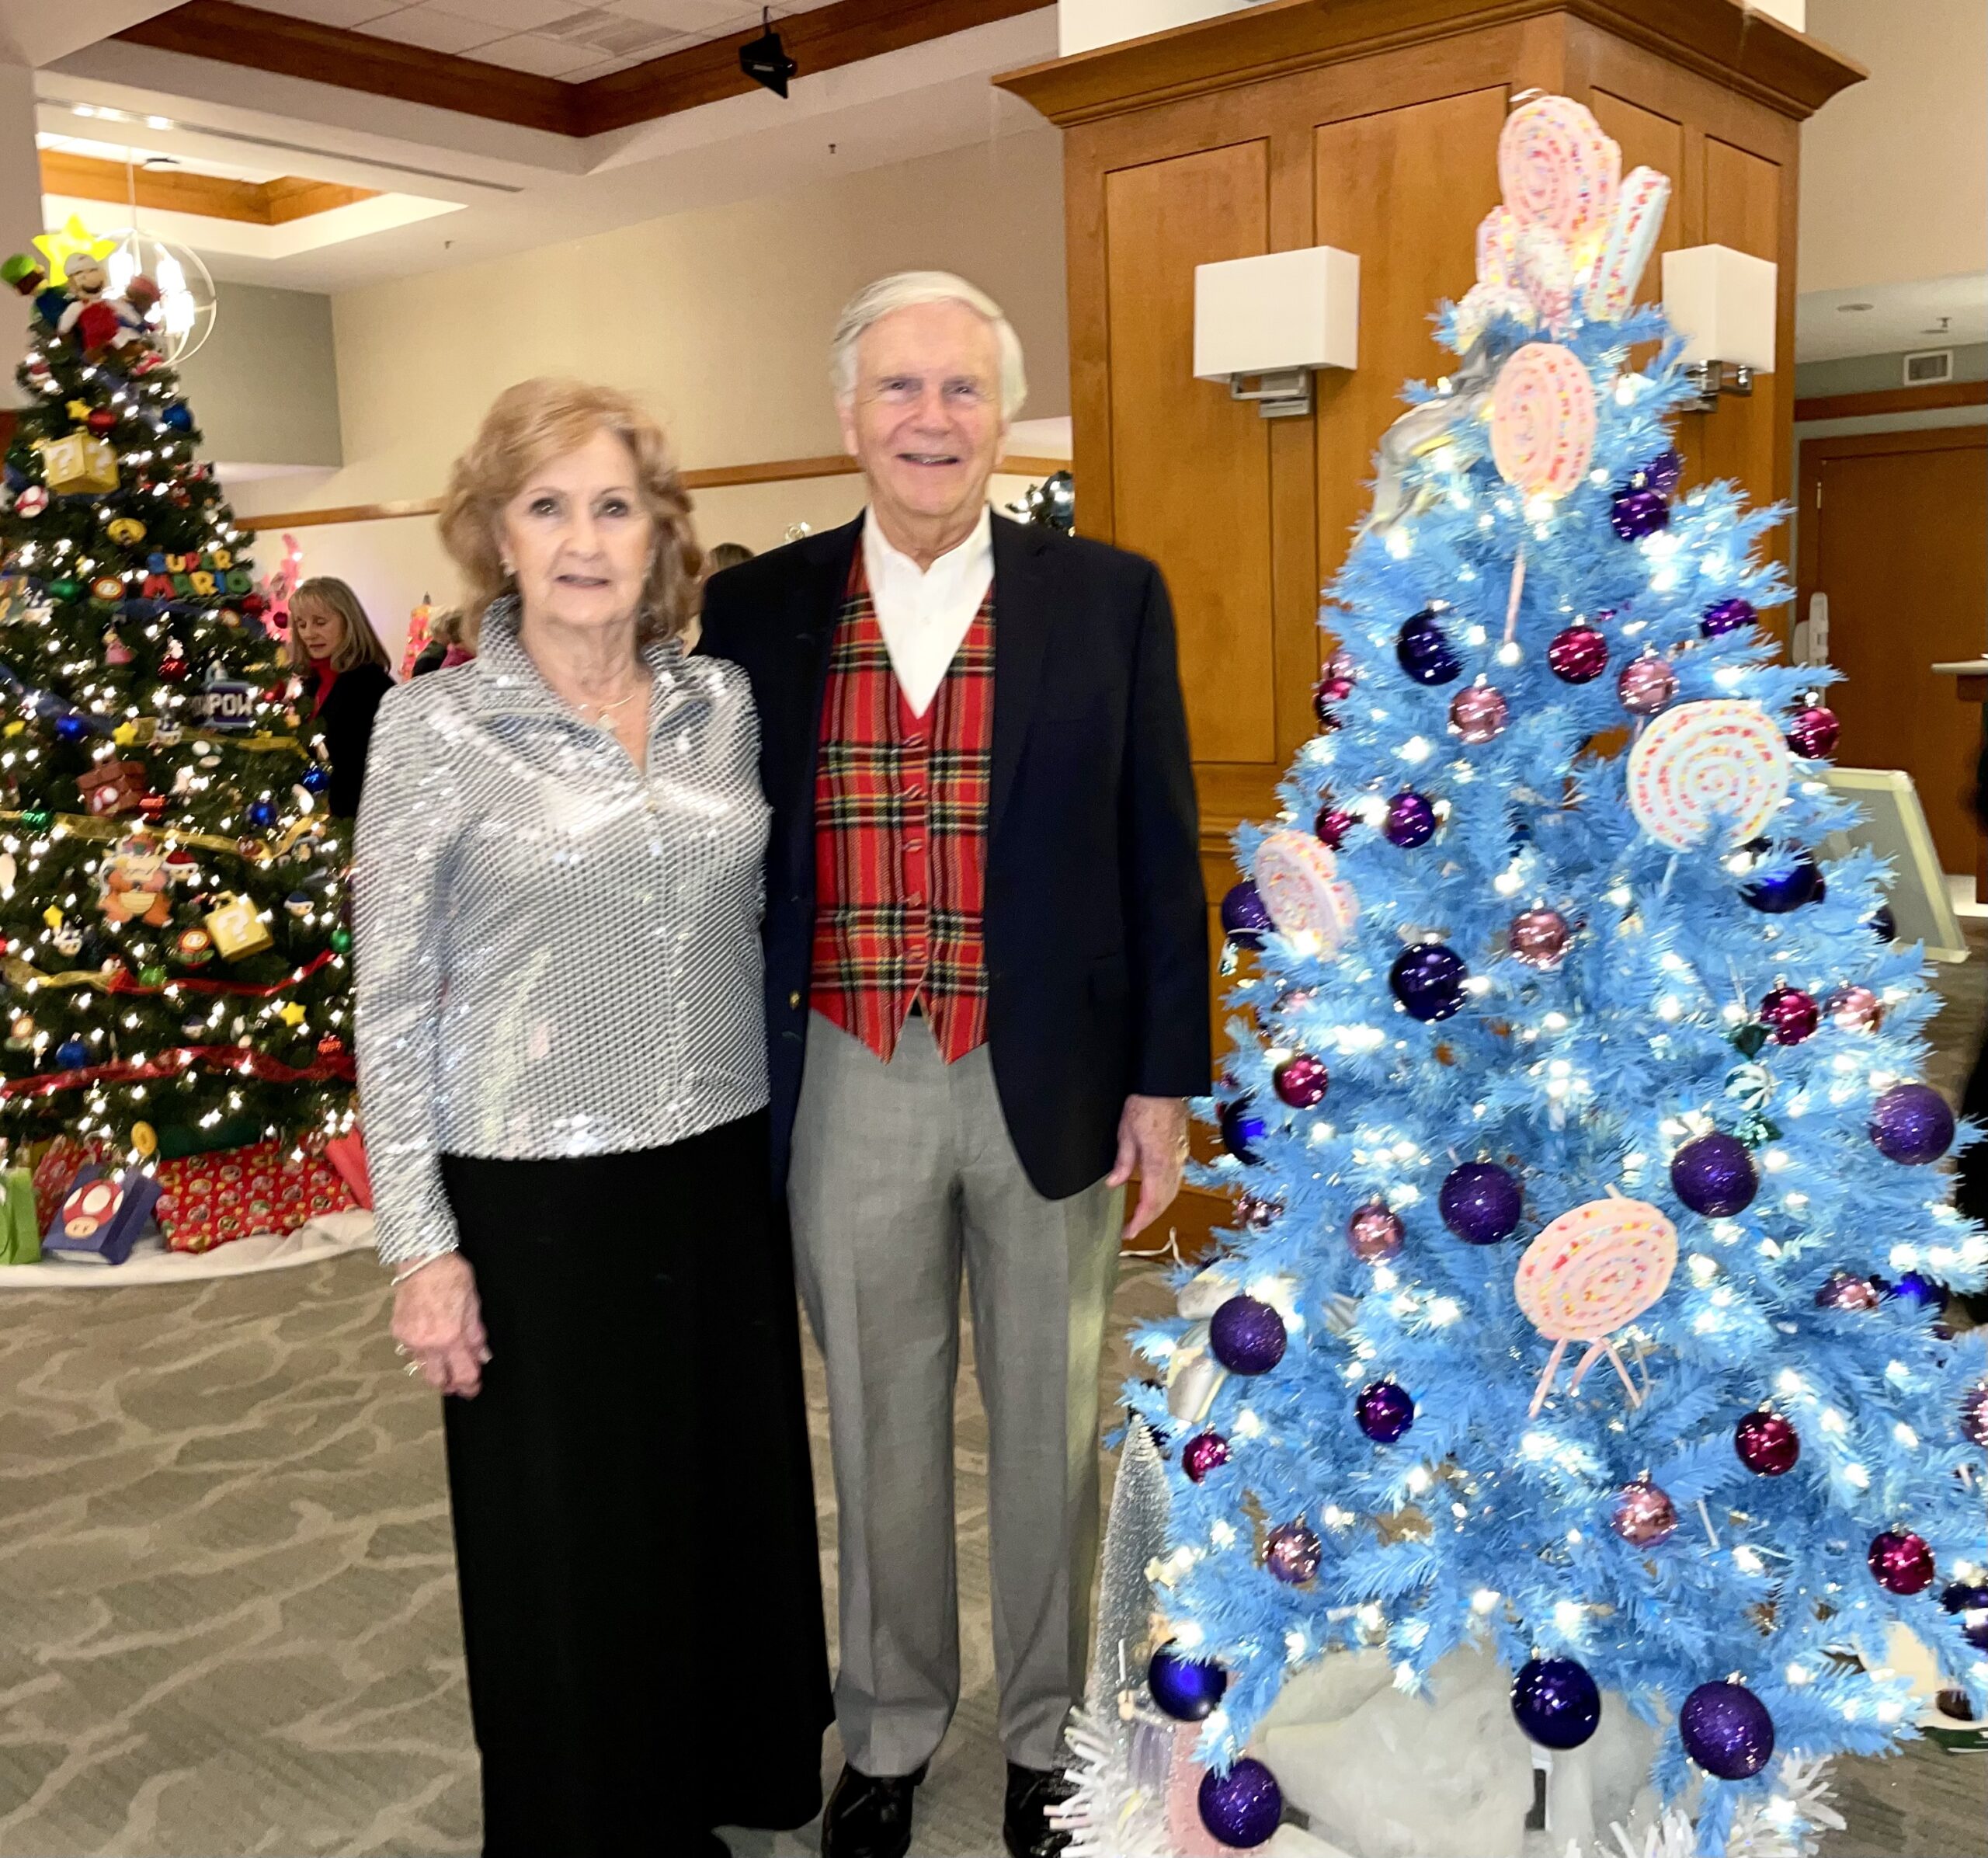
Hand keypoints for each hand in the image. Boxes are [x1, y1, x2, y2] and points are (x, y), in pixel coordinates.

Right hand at [390, 1254, 490, 1397]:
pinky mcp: (398, 1331)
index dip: (470, 1385)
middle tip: (459, 1384)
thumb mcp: (473, 1303)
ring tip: (446, 1364)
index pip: (462, 1374)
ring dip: (435, 1370)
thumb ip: (476, 1334)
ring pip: (422, 1368)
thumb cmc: (450, 1275)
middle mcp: (427, 1343)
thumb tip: (482, 1355)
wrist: (422, 1260)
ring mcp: (409, 1339)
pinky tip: (430, 1344)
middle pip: (437, 1381)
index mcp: (450, 1336)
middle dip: (449, 1385)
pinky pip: (410, 1351)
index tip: (473, 1388)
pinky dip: (422, 1353)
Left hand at [1107, 1094, 1189, 1242]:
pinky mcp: (1182, 1151)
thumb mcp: (1125, 1133)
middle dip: (1149, 1219)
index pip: (1150, 1202)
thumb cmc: (1144, 1105)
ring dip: (1158, 1208)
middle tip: (1132, 1229)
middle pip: (1164, 1201)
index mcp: (1158, 1163)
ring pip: (1173, 1192)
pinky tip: (1157, 1195)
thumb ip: (1123, 1162)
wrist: (1164, 1085)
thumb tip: (1114, 1184)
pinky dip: (1166, 1194)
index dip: (1140, 1221)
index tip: (1129, 1233)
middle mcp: (1173, 1165)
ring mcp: (1180, 1158)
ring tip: (1142, 1217)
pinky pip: (1176, 1180)